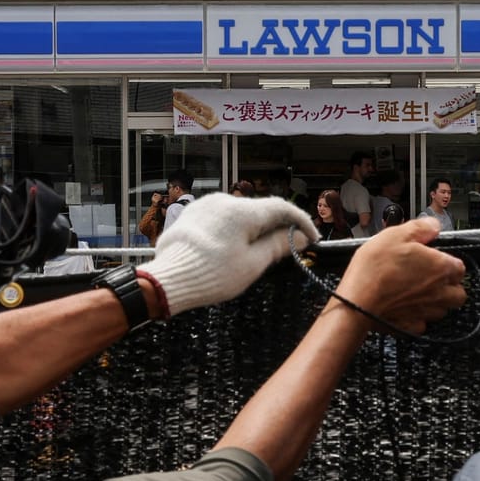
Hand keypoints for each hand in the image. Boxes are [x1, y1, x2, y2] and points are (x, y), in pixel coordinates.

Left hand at [138, 193, 316, 315]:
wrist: (168, 280)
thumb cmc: (212, 274)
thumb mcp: (253, 264)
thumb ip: (278, 246)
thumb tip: (300, 237)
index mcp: (243, 211)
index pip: (282, 208)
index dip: (301, 222)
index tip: (311, 237)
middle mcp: (224, 201)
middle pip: (261, 210)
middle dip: (277, 226)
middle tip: (289, 247)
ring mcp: (205, 205)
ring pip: (240, 213)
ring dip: (255, 228)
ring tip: (260, 251)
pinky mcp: (192, 214)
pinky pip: (222, 217)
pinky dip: (235, 229)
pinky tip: (234, 247)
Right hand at [333, 217, 467, 333]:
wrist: (356, 301)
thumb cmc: (375, 269)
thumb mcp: (396, 234)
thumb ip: (421, 228)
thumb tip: (433, 226)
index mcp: (440, 268)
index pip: (460, 267)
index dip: (449, 260)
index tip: (436, 257)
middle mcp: (438, 292)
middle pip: (458, 293)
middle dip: (450, 285)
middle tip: (433, 277)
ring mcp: (426, 311)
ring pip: (443, 309)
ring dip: (436, 301)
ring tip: (418, 291)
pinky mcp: (411, 326)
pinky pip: (423, 323)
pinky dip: (418, 316)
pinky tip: (406, 306)